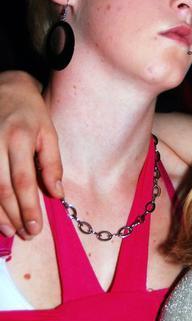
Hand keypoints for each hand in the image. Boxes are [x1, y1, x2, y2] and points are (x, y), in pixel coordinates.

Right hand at [0, 71, 63, 237]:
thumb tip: (57, 194)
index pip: (23, 181)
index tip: (35, 228)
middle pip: (2, 188)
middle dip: (14, 215)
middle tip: (26, 234)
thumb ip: (52, 163)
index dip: (28, 207)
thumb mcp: (49, 132)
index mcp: (20, 139)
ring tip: (10, 230)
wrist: (4, 86)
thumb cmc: (30, 112)